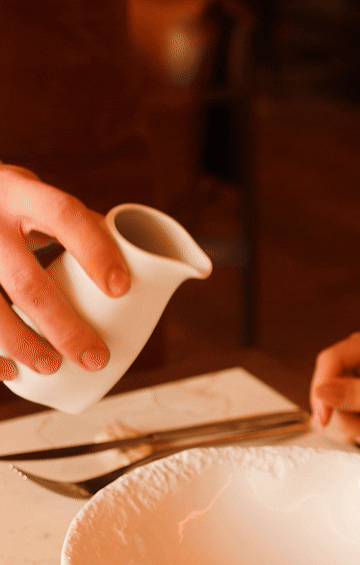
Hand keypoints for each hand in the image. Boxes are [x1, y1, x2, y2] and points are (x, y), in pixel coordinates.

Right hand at [0, 165, 130, 379]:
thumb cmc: (9, 204)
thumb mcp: (39, 197)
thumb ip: (81, 224)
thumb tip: (141, 262)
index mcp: (21, 193)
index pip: (64, 215)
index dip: (95, 251)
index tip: (122, 289)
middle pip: (25, 281)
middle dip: (64, 327)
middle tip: (95, 357)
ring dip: (23, 344)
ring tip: (52, 365)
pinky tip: (9, 371)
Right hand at [309, 327, 359, 452]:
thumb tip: (320, 391)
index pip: (331, 360)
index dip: (322, 389)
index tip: (323, 420)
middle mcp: (357, 352)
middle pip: (326, 385)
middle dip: (342, 417)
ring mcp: (351, 370)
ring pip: (326, 402)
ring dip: (348, 427)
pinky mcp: (346, 387)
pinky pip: (333, 410)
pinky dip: (349, 428)